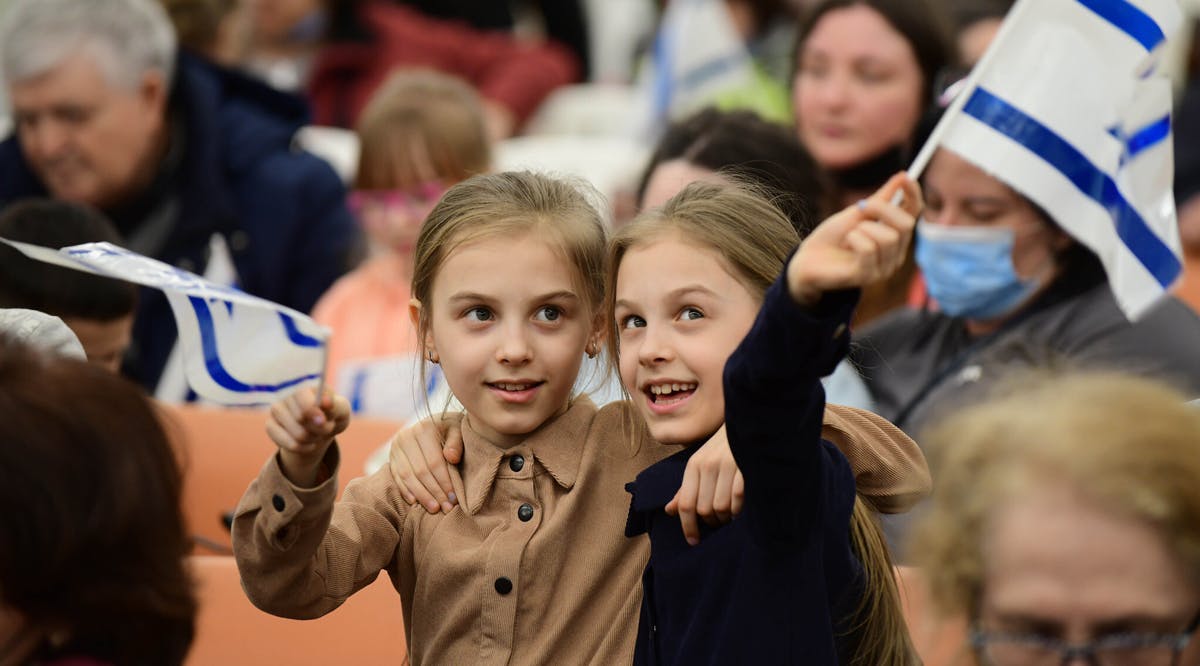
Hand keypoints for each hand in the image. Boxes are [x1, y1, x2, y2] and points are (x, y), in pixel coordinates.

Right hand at [266, 387, 350, 486]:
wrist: (320, 427)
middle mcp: (286, 392)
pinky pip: (289, 444)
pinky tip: (309, 443)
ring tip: (318, 434)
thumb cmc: (332, 414)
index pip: (301, 395)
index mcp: (305, 383)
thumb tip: (326, 402)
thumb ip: (336, 406)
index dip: (312, 410)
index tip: (323, 421)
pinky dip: (304, 448)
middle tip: (326, 426)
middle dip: (320, 428)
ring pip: (298, 434)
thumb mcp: (341, 409)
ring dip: (313, 439)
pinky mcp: (270, 425)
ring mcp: (276, 408)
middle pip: (301, 418)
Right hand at [388, 413, 464, 512]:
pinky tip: (415, 502)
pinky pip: (397, 477)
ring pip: (407, 476)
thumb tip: (451, 458)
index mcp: (424, 429)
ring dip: (421, 495)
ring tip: (434, 508)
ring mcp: (396, 447)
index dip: (444, 482)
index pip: (434, 462)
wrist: (436, 422)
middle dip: (434, 492)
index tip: (453, 498)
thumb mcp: (458, 430)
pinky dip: (406, 491)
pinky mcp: (392, 456)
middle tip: (446, 508)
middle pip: (420, 471)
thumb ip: (456, 443)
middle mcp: (406, 436)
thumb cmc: (451, 429)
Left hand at [666, 425, 743, 545]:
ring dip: (726, 518)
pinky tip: (740, 509)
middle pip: (703, 509)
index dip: (688, 526)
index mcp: (694, 465)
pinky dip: (739, 510)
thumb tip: (669, 510)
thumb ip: (686, 488)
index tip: (693, 541)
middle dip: (710, 523)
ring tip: (729, 516)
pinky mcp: (746, 468)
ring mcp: (728, 466)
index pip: (685, 504)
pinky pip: (738, 500)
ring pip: (721, 507)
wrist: (748, 422)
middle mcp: (708, 465)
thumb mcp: (701, 464)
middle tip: (717, 523)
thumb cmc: (723, 447)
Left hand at [787, 172, 921, 305]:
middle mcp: (895, 254)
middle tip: (861, 206)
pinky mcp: (868, 277)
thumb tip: (902, 176)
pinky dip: (854, 239)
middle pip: (906, 225)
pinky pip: (869, 249)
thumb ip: (880, 199)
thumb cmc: (833, 237)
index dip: (913, 194)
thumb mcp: (857, 213)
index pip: (914, 213)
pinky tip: (846, 244)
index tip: (906, 177)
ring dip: (863, 228)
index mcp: (895, 236)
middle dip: (882, 209)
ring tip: (850, 234)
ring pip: (889, 238)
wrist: (807, 260)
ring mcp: (884, 268)